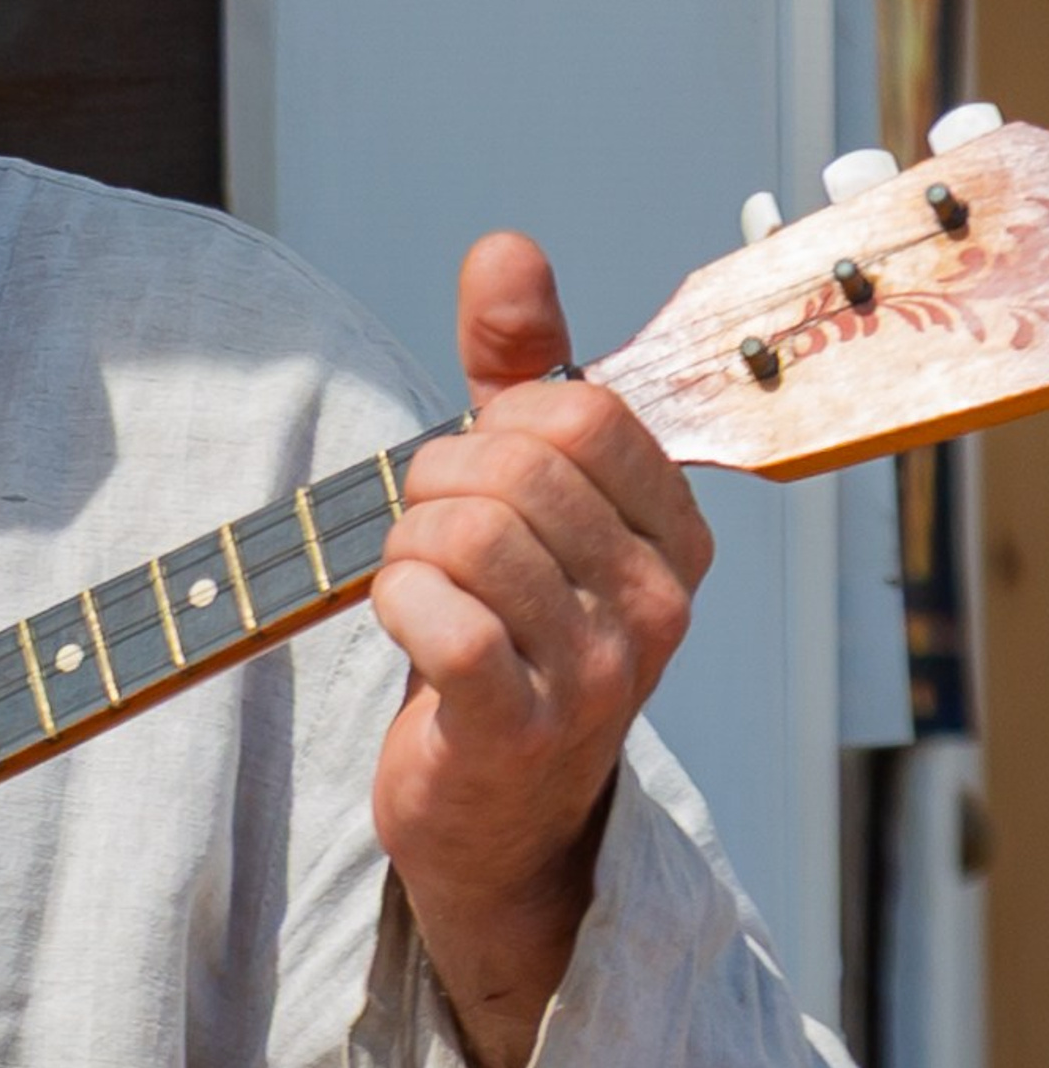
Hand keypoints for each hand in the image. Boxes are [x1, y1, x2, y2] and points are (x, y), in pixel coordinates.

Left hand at [369, 233, 711, 1067]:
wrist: (494, 817)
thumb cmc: (505, 634)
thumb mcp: (521, 494)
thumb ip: (517, 370)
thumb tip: (506, 250)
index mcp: (673, 537)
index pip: (584, 411)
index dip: (498, 422)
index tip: (478, 472)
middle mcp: (658, 605)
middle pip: (515, 466)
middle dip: (436, 481)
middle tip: (423, 532)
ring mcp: (599, 676)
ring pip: (468, 535)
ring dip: (406, 545)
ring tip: (413, 580)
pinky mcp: (521, 731)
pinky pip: (443, 621)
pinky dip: (394, 602)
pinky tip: (401, 621)